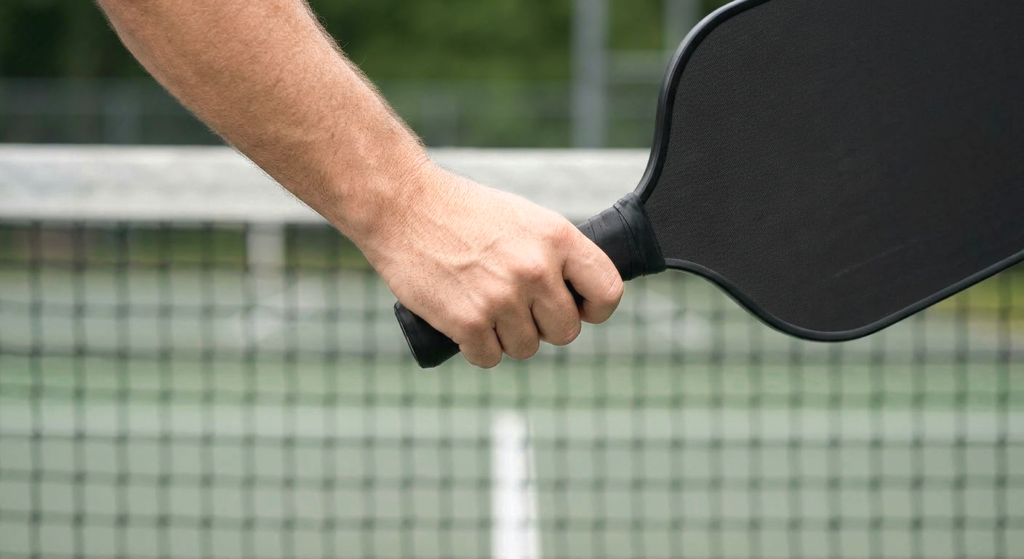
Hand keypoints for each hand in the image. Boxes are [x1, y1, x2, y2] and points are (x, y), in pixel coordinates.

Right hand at [361, 164, 623, 367]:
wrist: (402, 205)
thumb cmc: (463, 212)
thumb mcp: (524, 218)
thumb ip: (554, 255)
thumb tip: (578, 298)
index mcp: (557, 237)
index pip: (608, 291)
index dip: (595, 309)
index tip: (578, 309)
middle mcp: (535, 269)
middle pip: (565, 332)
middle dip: (543, 327)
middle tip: (517, 309)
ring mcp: (502, 297)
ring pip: (526, 349)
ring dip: (507, 339)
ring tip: (485, 309)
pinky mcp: (468, 321)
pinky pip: (489, 359)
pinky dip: (477, 349)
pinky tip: (465, 325)